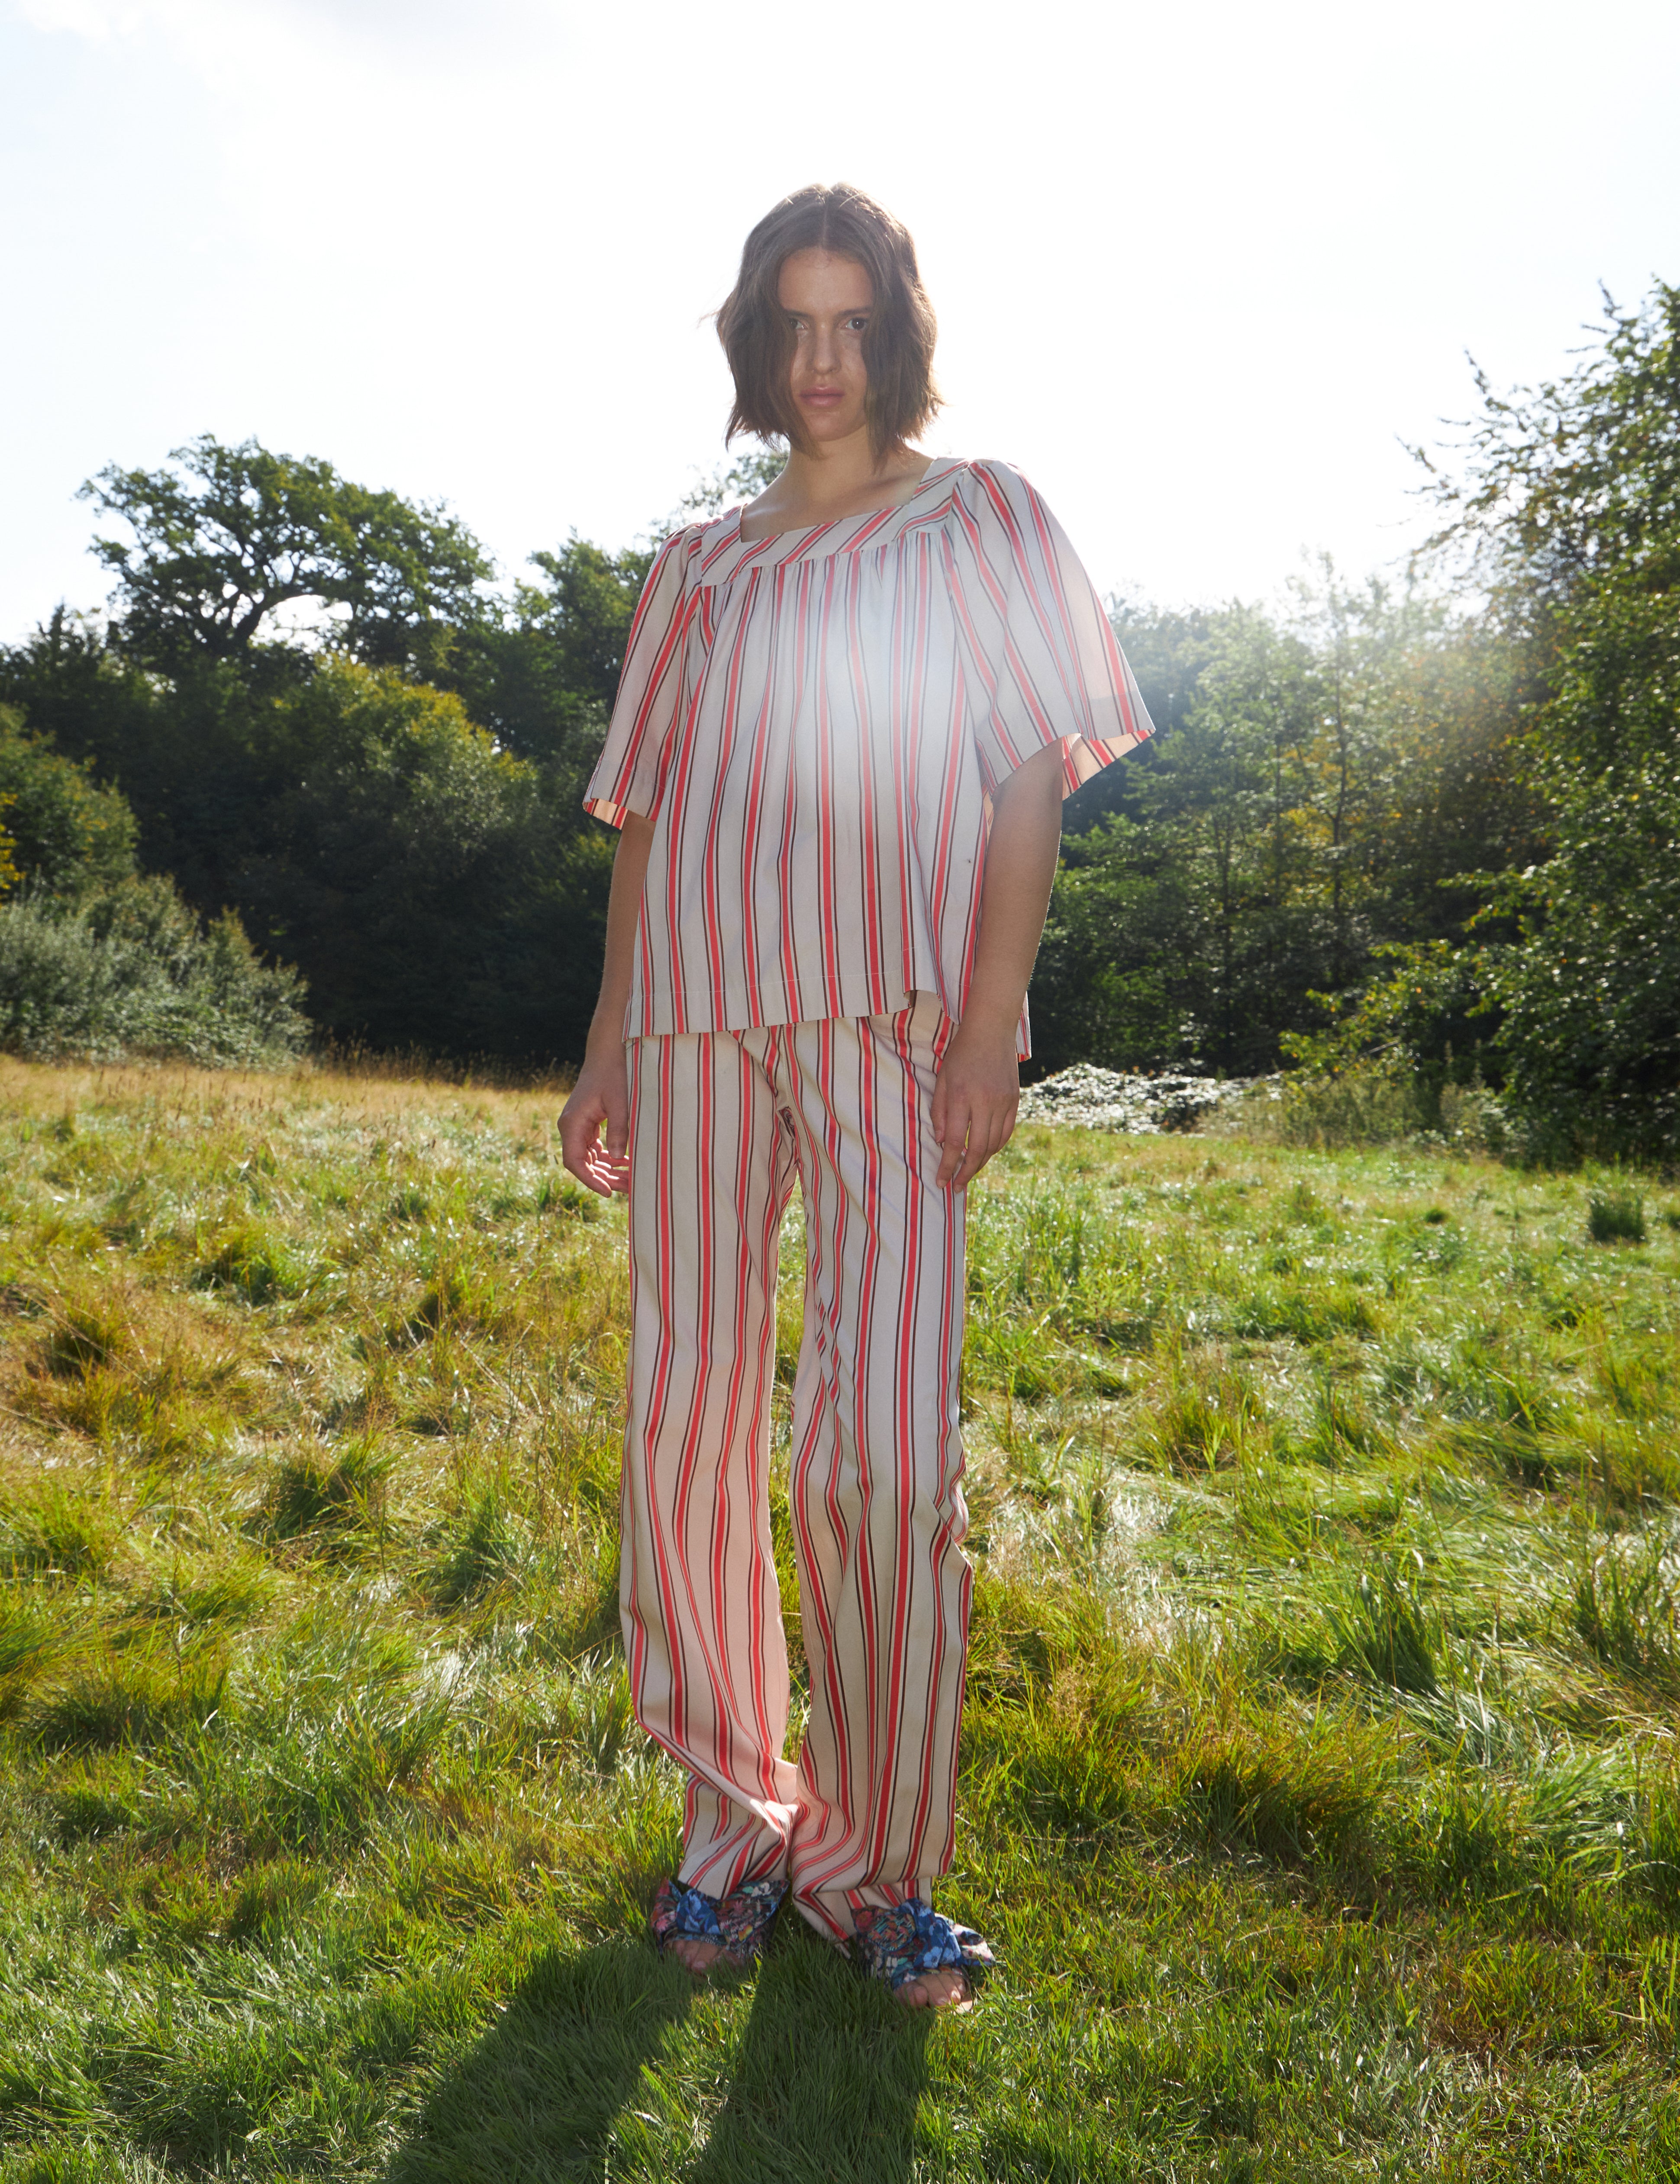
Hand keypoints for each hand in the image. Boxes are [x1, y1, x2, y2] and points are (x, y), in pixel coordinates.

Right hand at [558, 1046, 631, 1195]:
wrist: (607, 1052)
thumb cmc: (613, 1073)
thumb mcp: (620, 1101)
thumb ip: (619, 1129)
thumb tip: (619, 1158)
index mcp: (572, 1123)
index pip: (574, 1162)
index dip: (590, 1180)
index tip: (608, 1192)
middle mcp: (570, 1127)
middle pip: (583, 1163)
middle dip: (604, 1179)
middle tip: (629, 1189)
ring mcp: (578, 1126)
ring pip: (590, 1158)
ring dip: (608, 1170)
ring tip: (631, 1181)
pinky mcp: (588, 1123)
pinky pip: (596, 1148)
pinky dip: (610, 1157)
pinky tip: (628, 1164)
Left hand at [930, 1018, 1018, 1188]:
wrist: (991, 1030)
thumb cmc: (961, 1054)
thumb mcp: (942, 1079)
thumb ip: (939, 1111)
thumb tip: (941, 1142)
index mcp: (962, 1096)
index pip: (955, 1141)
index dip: (948, 1165)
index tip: (941, 1181)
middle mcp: (985, 1102)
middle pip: (978, 1149)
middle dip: (966, 1172)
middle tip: (956, 1186)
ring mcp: (1003, 1102)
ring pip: (994, 1144)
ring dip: (981, 1163)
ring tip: (968, 1172)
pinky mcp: (1014, 1101)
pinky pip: (1006, 1133)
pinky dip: (995, 1147)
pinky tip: (985, 1153)